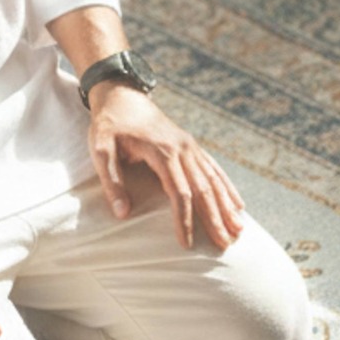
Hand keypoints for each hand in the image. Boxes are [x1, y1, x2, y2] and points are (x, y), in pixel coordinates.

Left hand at [87, 84, 245, 249]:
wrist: (121, 94)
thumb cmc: (109, 124)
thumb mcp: (100, 149)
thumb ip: (111, 181)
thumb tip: (122, 214)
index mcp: (162, 151)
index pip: (179, 192)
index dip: (184, 220)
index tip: (187, 244)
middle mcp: (182, 148)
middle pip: (203, 189)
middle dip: (215, 219)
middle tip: (225, 245)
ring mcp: (189, 146)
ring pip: (213, 180)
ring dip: (227, 206)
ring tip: (239, 231)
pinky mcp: (191, 145)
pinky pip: (214, 169)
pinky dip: (227, 188)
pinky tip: (238, 205)